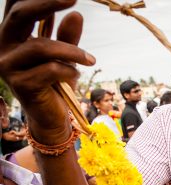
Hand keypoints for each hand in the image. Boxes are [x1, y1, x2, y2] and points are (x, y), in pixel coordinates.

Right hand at [0, 0, 94, 142]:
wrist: (51, 115)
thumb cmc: (56, 81)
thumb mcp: (65, 55)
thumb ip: (67, 36)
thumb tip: (76, 14)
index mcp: (12, 34)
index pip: (16, 5)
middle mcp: (3, 46)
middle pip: (19, 15)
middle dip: (47, 3)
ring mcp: (8, 66)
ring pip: (40, 47)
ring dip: (71, 51)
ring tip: (90, 59)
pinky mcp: (20, 84)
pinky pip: (49, 70)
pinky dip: (68, 71)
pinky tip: (75, 75)